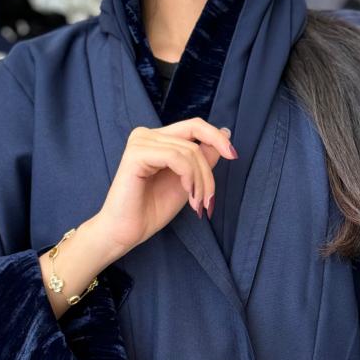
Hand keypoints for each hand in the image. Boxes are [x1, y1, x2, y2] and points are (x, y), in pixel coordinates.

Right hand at [92, 118, 237, 259]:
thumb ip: (202, 159)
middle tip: (208, 200)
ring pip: (188, 151)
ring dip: (200, 181)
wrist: (125, 232)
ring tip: (197, 204)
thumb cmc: (150, 211)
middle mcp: (147, 135)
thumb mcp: (187, 183)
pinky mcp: (136, 154)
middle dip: (208, 172)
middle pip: (195, 139)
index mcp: (157, 139)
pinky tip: (188, 195)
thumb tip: (225, 134)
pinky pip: (175, 157)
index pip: (194, 127)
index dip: (216, 137)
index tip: (234, 156)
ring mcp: (140, 142)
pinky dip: (189, 177)